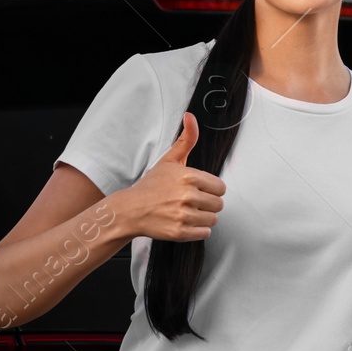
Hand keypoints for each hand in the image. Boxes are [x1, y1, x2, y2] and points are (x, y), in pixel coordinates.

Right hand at [114, 111, 225, 240]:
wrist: (131, 209)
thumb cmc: (152, 185)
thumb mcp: (169, 159)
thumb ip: (186, 139)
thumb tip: (190, 117)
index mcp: (189, 176)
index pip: (220, 187)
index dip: (210, 189)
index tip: (198, 190)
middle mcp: (187, 196)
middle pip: (218, 204)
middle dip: (207, 204)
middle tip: (191, 202)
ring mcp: (183, 215)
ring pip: (213, 219)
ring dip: (203, 217)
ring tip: (186, 211)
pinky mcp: (180, 232)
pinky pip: (205, 233)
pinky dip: (197, 230)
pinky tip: (184, 222)